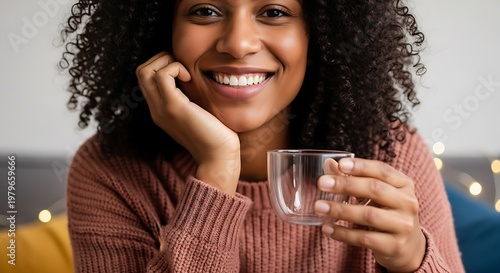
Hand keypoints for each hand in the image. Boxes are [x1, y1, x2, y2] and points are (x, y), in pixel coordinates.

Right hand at [136, 52, 240, 193]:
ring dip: (166, 62)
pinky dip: (175, 68)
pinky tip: (189, 78)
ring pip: (145, 71)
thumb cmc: (216, 133)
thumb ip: (190, 96)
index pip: (146, 78)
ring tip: (185, 73)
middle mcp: (156, 109)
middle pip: (141, 71)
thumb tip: (194, 76)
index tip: (183, 71)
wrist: (218, 156)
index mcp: (160, 110)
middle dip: (161, 59)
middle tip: (183, 68)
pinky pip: (162, 76)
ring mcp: (161, 109)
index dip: (162, 65)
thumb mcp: (198, 111)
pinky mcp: (173, 107)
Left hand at [314, 158, 425, 271]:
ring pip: (369, 215)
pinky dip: (343, 233)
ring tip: (318, 206)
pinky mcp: (394, 246)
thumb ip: (354, 178)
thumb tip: (329, 164)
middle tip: (321, 183)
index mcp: (404, 184)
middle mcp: (408, 203)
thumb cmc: (388, 212)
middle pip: (375, 189)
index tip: (340, 164)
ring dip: (340, 210)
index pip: (382, 170)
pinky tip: (326, 229)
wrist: (410, 247)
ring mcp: (403, 225)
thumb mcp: (376, 194)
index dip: (361, 166)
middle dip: (346, 185)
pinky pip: (364, 238)